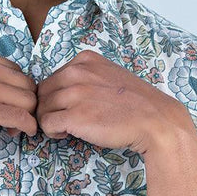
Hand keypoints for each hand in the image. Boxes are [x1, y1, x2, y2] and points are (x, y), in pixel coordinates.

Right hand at [0, 45, 38, 146]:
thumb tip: (0, 88)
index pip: (18, 71)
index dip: (16, 90)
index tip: (7, 104)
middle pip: (28, 85)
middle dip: (25, 103)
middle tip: (12, 118)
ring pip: (29, 101)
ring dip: (27, 116)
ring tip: (11, 128)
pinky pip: (23, 118)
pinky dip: (29, 127)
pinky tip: (22, 133)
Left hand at [34, 49, 192, 153]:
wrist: (155, 121)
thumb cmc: (134, 104)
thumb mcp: (109, 75)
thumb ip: (85, 77)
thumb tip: (61, 91)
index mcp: (85, 60)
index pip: (52, 77)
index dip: (56, 96)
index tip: (70, 107)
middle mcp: (77, 72)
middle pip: (42, 92)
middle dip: (50, 108)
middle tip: (65, 121)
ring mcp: (75, 94)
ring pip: (41, 108)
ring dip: (50, 121)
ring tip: (68, 128)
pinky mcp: (74, 116)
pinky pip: (46, 124)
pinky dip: (52, 132)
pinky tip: (67, 134)